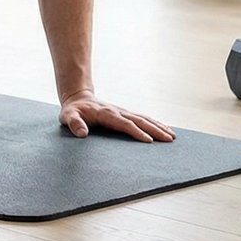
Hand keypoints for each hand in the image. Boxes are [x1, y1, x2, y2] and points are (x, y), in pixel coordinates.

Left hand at [58, 91, 176, 141]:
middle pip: (139, 120)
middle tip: (169, 139)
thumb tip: (82, 134)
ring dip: (158, 126)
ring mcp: (123, 112)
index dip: (136, 132)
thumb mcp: (68, 117)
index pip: (124, 123)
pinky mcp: (126, 114)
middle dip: (155, 130)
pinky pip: (143, 118)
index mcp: (106, 114)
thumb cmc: (73, 111)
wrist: (78, 98)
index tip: (149, 141)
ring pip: (144, 118)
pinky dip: (155, 123)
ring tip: (172, 136)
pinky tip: (166, 129)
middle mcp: (118, 111)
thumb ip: (74, 124)